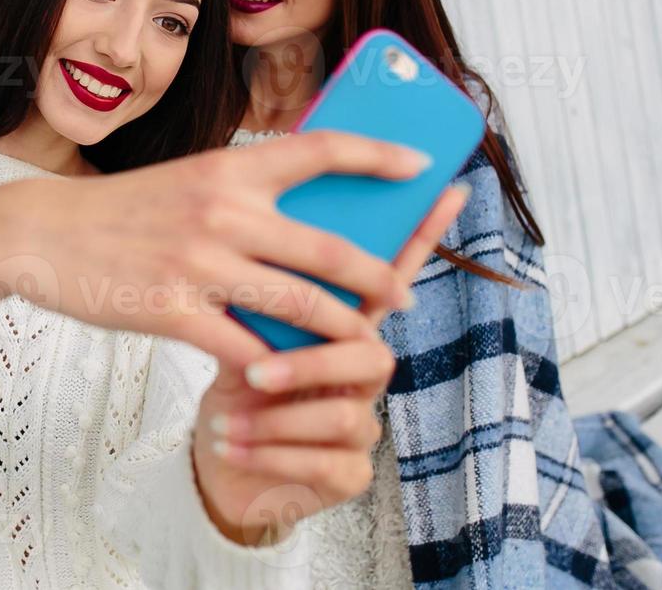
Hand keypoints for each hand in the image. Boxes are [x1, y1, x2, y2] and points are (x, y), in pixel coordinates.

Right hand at [0, 130, 438, 369]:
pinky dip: (271, 366)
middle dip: (377, 274)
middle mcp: (222, 211)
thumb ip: (242, 193)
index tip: (416, 163)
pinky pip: (240, 346)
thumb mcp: (186, 182)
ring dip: (342, 328)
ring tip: (364, 340)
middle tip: (403, 291)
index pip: (318, 149)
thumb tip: (306, 213)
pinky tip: (287, 377)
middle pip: (327, 247)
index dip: (375, 154)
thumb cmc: (121, 210)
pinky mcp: (172, 310)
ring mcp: (199, 263)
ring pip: (298, 303)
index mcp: (228, 169)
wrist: (40, 234)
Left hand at [187, 183, 469, 544]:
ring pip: (348, 415)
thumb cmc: (233, 381)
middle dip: (310, 362)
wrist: (212, 458)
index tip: (449, 187)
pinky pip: (325, 464)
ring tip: (228, 420)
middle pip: (370, 353)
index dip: (422, 236)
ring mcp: (362, 422)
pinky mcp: (347, 474)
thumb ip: (258, 289)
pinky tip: (228, 446)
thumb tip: (255, 233)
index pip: (386, 275)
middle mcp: (362, 372)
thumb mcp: (236, 326)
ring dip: (280, 418)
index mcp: (342, 325)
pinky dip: (270, 455)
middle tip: (255, 370)